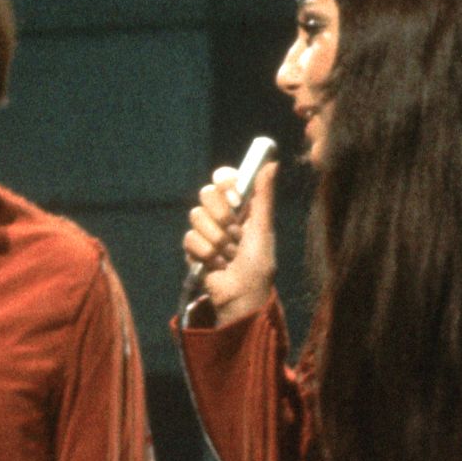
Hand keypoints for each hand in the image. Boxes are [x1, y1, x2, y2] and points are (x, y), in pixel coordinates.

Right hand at [181, 141, 276, 327]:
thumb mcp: (263, 229)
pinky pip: (189, 238)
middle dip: (221, 215)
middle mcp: (224, 216)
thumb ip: (264, 196)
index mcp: (243, 208)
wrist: (241, 297)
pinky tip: (215, 265)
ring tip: (227, 255)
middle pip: (207, 194)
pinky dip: (204, 253)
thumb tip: (272, 163)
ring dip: (215, 239)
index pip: (225, 180)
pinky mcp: (195, 250)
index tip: (233, 193)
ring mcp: (208, 232)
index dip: (225, 182)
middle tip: (234, 233)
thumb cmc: (258, 266)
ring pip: (196, 216)